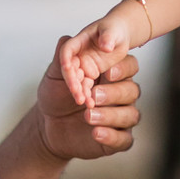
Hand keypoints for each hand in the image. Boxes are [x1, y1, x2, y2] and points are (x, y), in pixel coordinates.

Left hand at [39, 38, 140, 159]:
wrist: (47, 124)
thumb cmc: (56, 96)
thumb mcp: (56, 77)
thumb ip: (64, 59)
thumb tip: (65, 38)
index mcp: (110, 74)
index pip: (129, 66)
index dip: (123, 68)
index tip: (107, 72)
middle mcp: (120, 94)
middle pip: (132, 90)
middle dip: (114, 92)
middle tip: (94, 96)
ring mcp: (119, 116)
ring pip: (131, 115)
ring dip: (111, 115)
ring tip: (88, 115)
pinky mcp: (116, 138)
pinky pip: (124, 139)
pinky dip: (112, 136)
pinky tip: (96, 133)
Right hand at [58, 9, 134, 106]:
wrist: (120, 33)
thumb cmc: (115, 28)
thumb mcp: (112, 29)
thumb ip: (107, 37)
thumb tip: (106, 45)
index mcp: (80, 40)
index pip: (68, 50)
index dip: (65, 59)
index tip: (67, 68)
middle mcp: (79, 54)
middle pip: (71, 68)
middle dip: (73, 82)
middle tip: (78, 94)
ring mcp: (84, 65)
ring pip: (78, 80)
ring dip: (79, 91)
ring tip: (86, 102)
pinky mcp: (90, 74)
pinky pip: (86, 86)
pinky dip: (87, 94)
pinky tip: (91, 103)